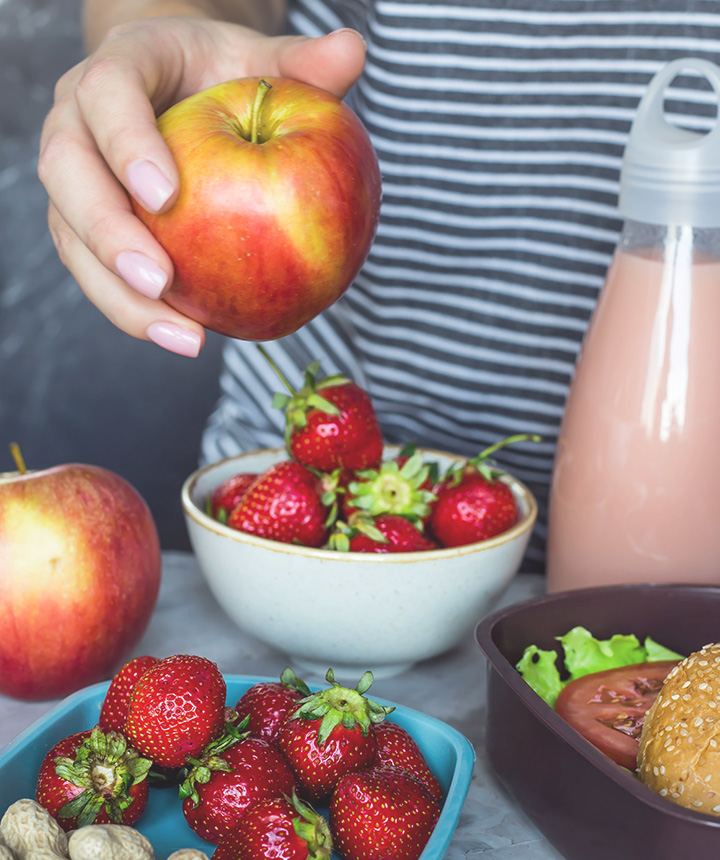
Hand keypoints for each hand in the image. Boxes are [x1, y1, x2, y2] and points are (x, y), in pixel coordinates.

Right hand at [38, 18, 365, 354]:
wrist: (176, 90)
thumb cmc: (218, 75)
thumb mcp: (257, 61)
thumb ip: (299, 63)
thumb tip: (354, 48)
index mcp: (119, 67)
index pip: (107, 94)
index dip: (128, 143)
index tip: (168, 194)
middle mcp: (80, 122)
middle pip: (67, 174)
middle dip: (109, 235)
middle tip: (161, 281)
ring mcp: (78, 180)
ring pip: (72, 238)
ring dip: (119, 296)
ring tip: (182, 335)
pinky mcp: (88, 228)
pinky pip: (99, 274)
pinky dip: (138, 312)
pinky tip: (186, 336)